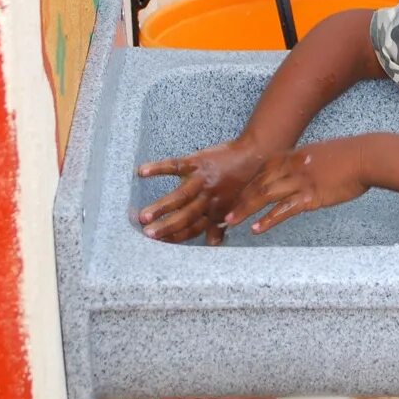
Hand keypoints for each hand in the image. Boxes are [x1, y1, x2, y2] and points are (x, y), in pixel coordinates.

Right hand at [137, 136, 270, 244]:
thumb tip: (213, 244)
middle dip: (166, 226)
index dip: (175, 236)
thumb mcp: (236, 207)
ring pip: (180, 197)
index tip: (156, 242)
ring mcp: (202, 180)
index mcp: (215, 212)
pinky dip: (158, 168)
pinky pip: (175, 165)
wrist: (257, 154)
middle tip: (147, 234)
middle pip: (185, 216)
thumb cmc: (245, 182)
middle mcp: (208, 199)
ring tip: (143, 216)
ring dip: (162, 206)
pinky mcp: (198, 162)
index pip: (192, 229)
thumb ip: (220, 225)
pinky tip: (141, 172)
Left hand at [223, 139, 369, 234]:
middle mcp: (291, 167)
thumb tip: (301, 172)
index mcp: (293, 156)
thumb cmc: (350, 155)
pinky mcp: (311, 196)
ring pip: (264, 195)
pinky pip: (284, 210)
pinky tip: (257, 229)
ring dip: (245, 209)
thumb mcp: (321, 153)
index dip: (246, 185)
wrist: (365, 157)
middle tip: (224, 212)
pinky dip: (268, 220)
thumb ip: (306, 163)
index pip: (261, 171)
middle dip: (239, 198)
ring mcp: (300, 182)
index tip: (236, 196)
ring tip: (231, 221)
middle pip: (257, 183)